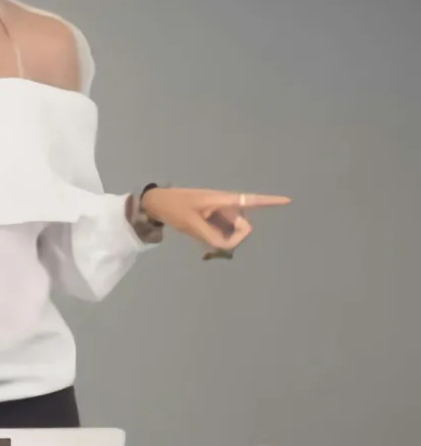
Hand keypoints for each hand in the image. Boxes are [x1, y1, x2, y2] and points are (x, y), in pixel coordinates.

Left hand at [140, 188, 290, 256]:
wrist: (157, 203)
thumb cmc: (174, 208)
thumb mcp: (191, 225)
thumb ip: (212, 236)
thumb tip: (227, 246)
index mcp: (222, 200)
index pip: (249, 200)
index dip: (269, 201)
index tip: (288, 200)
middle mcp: (226, 205)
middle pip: (243, 226)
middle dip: (234, 236)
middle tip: (209, 239)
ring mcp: (221, 213)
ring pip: (233, 231)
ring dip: (224, 239)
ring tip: (201, 235)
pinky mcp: (215, 219)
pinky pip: (224, 233)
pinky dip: (218, 239)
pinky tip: (204, 239)